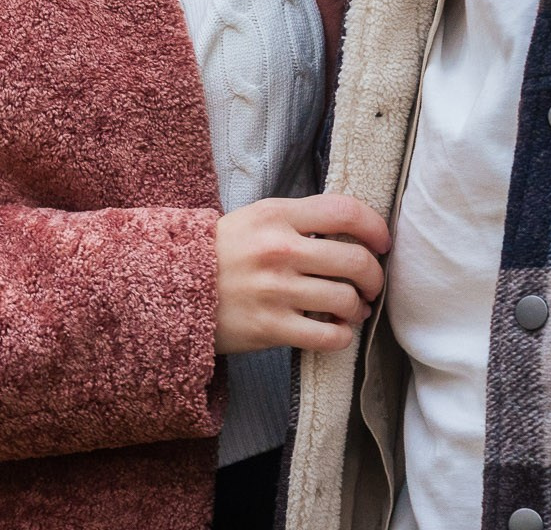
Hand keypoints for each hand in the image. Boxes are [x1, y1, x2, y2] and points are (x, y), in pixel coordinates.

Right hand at [213, 194, 390, 354]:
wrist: (168, 287)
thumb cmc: (221, 252)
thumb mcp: (255, 219)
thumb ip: (299, 220)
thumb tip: (352, 233)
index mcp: (277, 216)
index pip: (345, 212)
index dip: (375, 227)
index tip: (382, 242)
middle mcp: (279, 251)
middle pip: (355, 261)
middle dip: (374, 276)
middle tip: (372, 284)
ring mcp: (275, 291)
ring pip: (346, 301)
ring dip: (359, 308)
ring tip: (354, 309)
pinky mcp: (270, 328)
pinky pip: (328, 337)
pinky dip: (342, 336)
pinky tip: (337, 331)